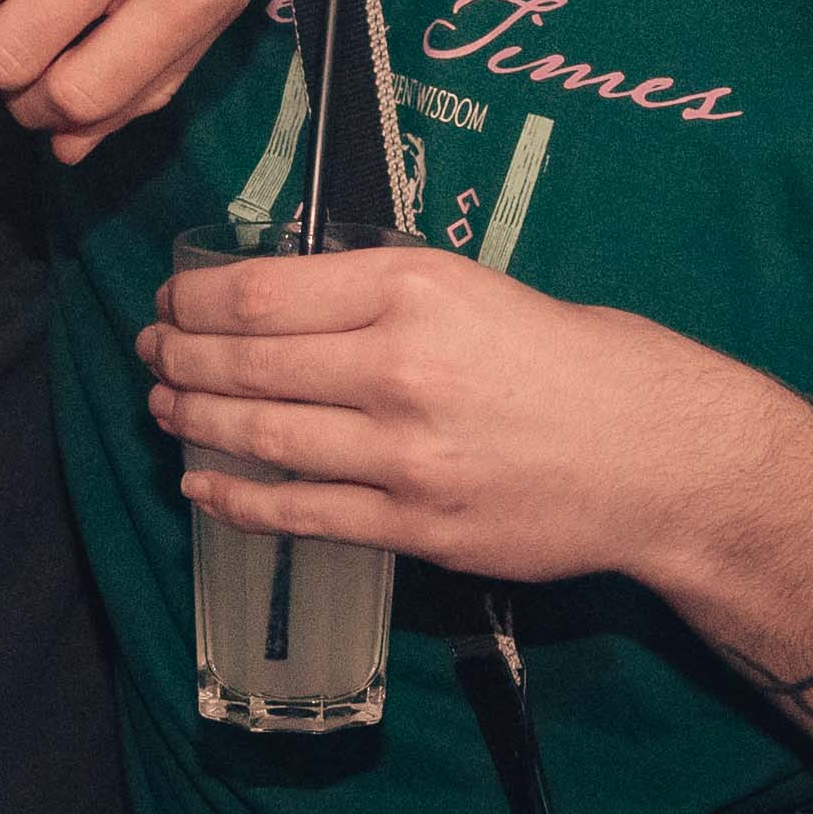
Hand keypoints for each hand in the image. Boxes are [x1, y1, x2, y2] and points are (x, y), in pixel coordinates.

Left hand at [141, 243, 812, 593]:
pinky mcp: (415, 526)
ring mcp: (402, 455)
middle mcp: (397, 366)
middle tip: (150, 353)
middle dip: (178, 357)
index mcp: (413, 288)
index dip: (194, 299)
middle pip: (246, 363)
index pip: (260, 293)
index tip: (170, 299)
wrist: (661, 457)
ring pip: (262, 438)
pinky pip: (301, 514)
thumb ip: (385, 296)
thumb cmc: (580, 359)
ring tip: (164, 407)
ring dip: (195, 421)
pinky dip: (237, 498)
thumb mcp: (480, 287)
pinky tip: (202, 484)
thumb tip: (287, 306)